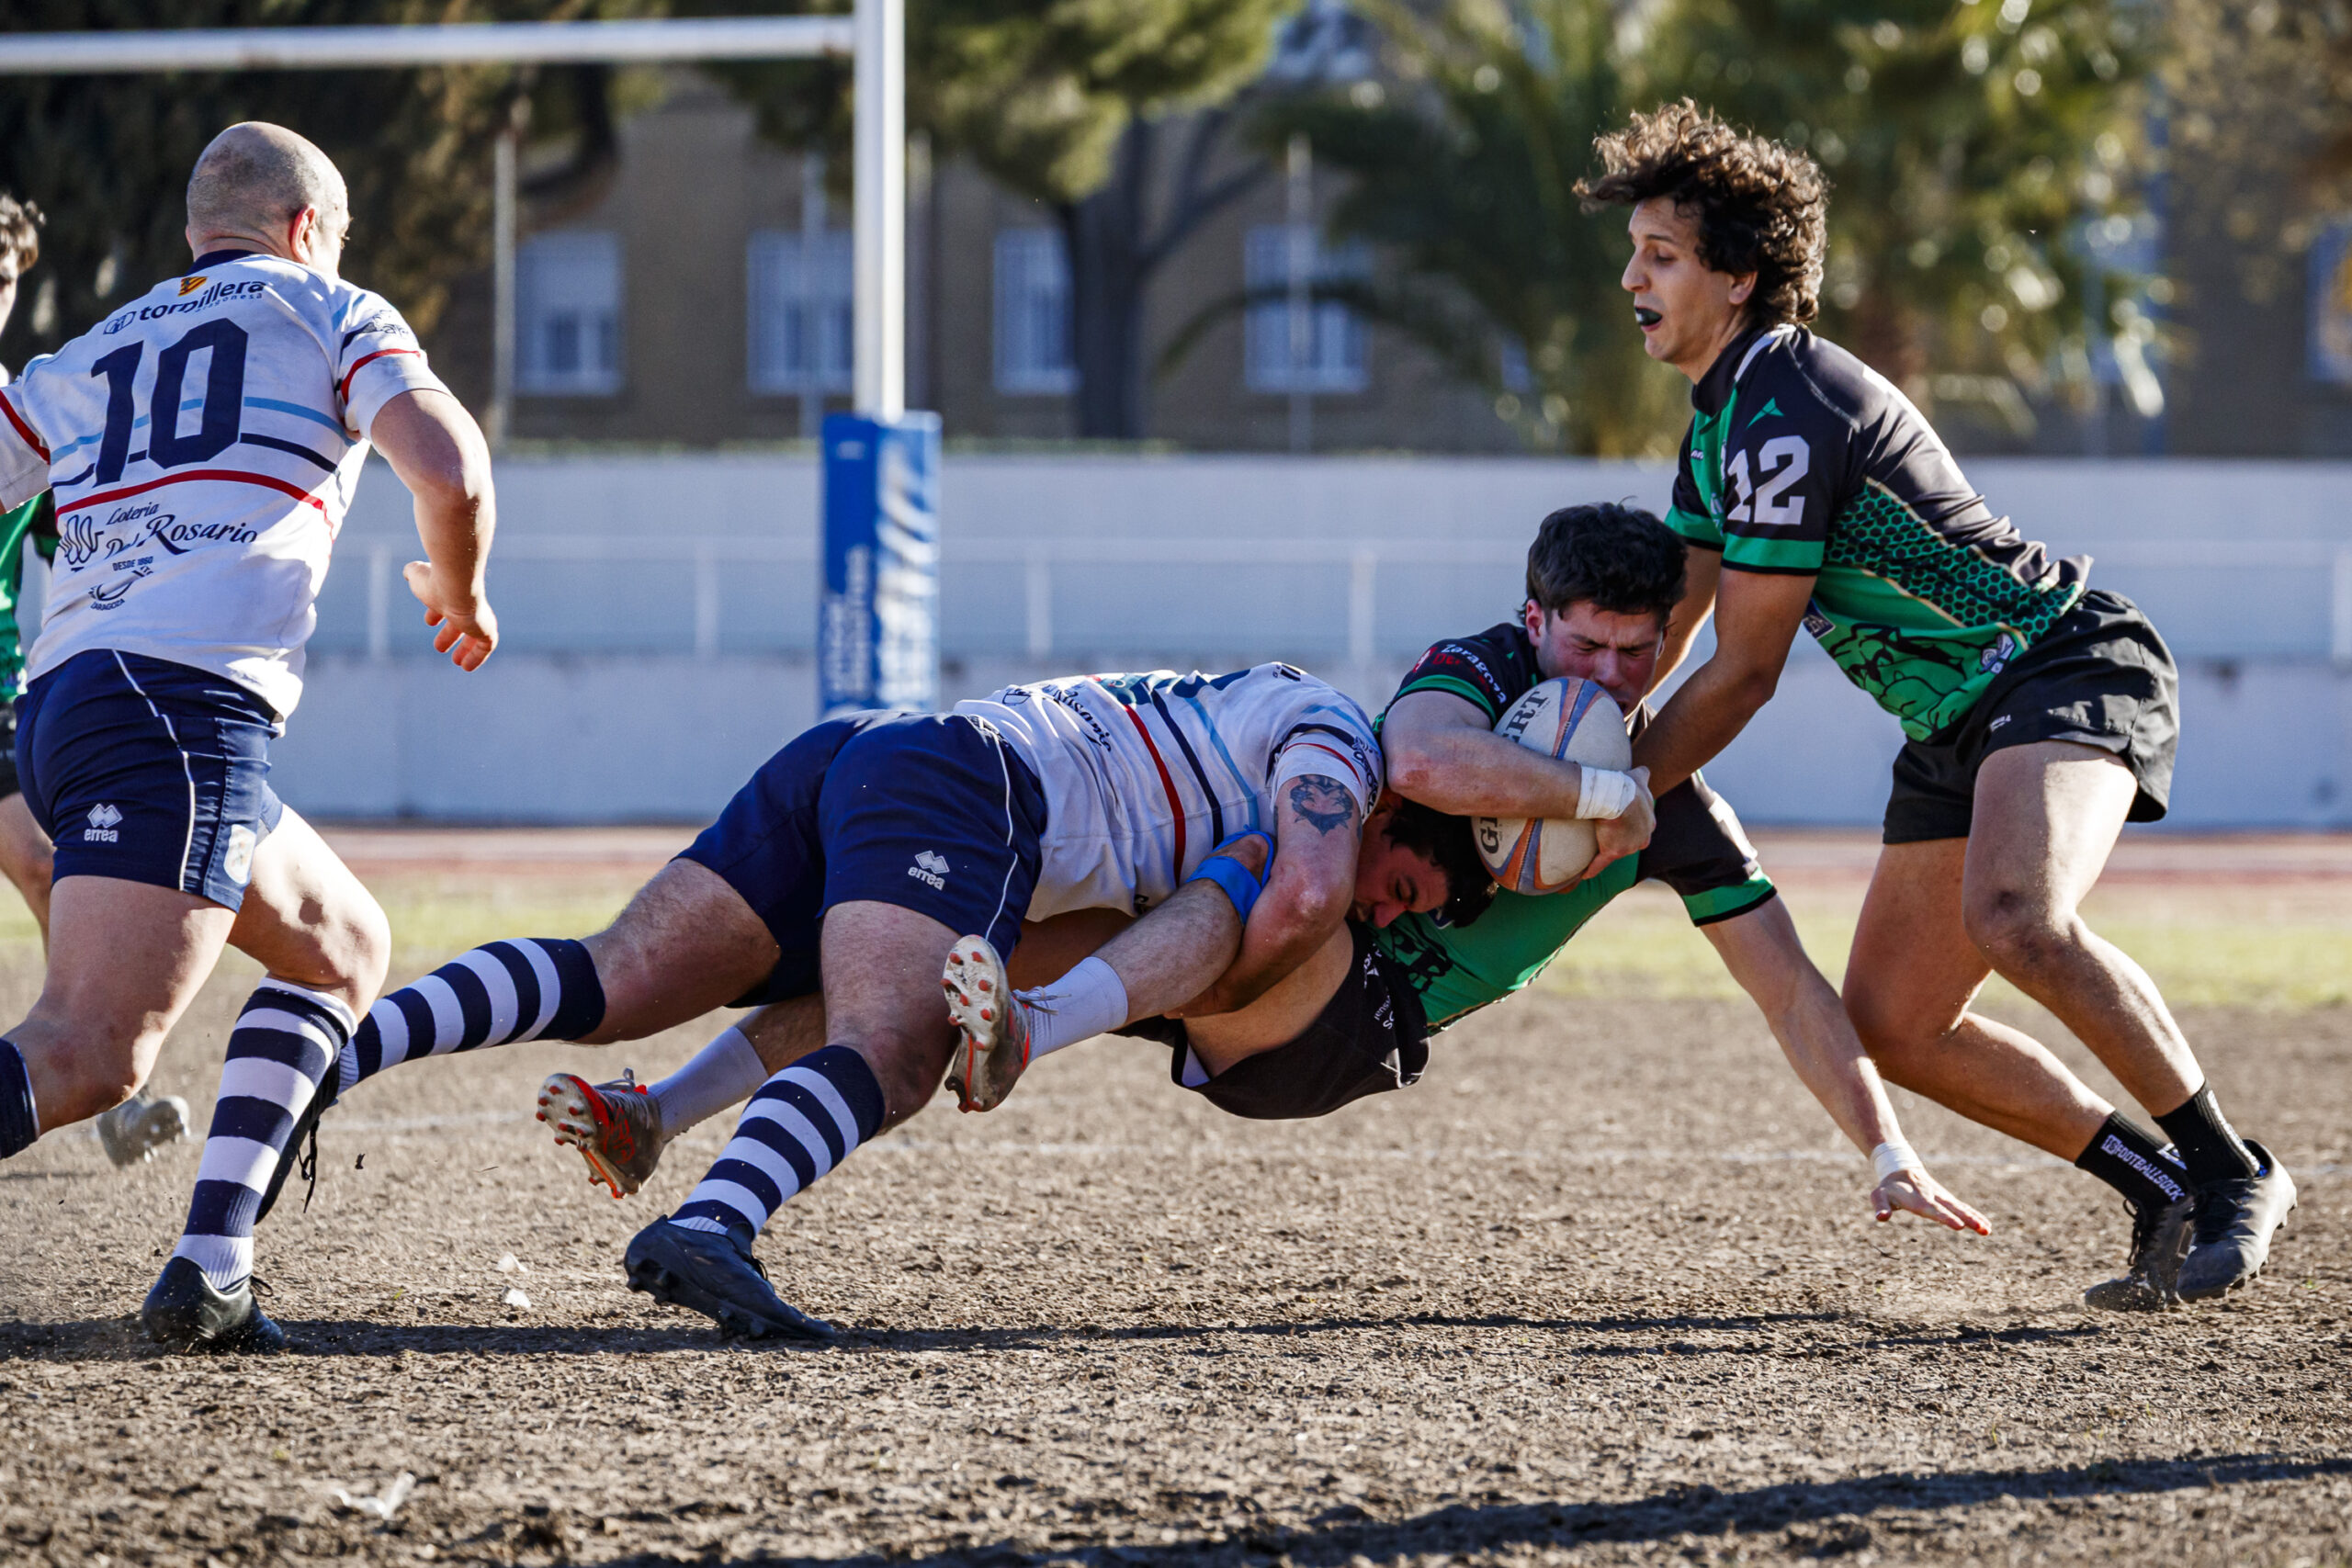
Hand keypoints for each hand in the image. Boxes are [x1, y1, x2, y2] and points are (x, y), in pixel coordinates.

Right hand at [403, 559, 497, 670]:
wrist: (455, 583)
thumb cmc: (434, 580)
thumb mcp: (417, 575)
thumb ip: (413, 573)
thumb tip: (408, 572)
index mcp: (451, 592)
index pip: (445, 603)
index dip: (436, 612)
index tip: (429, 622)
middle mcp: (466, 605)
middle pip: (460, 622)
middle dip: (449, 634)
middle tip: (439, 647)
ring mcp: (478, 618)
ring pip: (474, 636)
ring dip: (464, 649)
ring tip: (455, 661)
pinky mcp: (487, 631)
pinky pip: (485, 647)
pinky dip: (476, 657)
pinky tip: (466, 667)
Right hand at [1580, 766, 1653, 881]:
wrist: (1616, 796)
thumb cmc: (1627, 786)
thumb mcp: (1639, 777)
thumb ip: (1644, 775)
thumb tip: (1644, 770)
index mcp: (1649, 823)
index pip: (1641, 830)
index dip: (1631, 827)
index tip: (1621, 825)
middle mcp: (1643, 838)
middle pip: (1631, 844)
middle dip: (1621, 842)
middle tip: (1606, 837)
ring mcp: (1629, 847)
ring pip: (1617, 852)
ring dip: (1606, 852)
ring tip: (1592, 849)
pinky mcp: (1613, 852)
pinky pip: (1601, 863)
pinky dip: (1593, 869)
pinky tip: (1585, 874)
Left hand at [1871, 1167, 1991, 1234]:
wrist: (1900, 1169)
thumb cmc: (1888, 1187)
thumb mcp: (1879, 1195)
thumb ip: (1880, 1206)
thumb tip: (1881, 1217)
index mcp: (1919, 1200)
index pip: (1934, 1211)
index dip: (1946, 1218)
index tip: (1959, 1226)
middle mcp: (1934, 1198)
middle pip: (1953, 1210)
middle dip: (1967, 1219)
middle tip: (1981, 1229)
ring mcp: (1942, 1198)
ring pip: (1961, 1208)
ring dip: (1975, 1219)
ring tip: (1987, 1230)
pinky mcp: (1947, 1200)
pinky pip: (1963, 1208)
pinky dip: (1974, 1215)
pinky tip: (1986, 1225)